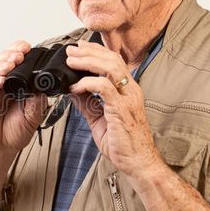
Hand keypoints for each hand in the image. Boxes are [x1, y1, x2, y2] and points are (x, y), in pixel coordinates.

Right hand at [0, 40, 46, 159]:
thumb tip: (44, 84)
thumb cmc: (13, 132)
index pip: (14, 60)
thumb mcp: (34, 114)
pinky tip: (0, 79)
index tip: (29, 47)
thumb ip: (38, 98)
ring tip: (11, 63)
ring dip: (1, 64)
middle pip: (1, 60)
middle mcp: (0, 84)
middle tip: (21, 54)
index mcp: (14, 83)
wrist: (1, 150)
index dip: (19, 51)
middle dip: (11, 53)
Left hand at [66, 40, 160, 176]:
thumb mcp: (99, 118)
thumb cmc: (124, 142)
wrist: (138, 162)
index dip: (95, 51)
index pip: (113, 60)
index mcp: (127, 90)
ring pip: (110, 68)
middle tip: (71, 50)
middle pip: (112, 59)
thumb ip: (86, 102)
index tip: (78, 48)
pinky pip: (105, 88)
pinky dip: (87, 84)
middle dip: (89, 51)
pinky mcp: (121, 109)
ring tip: (71, 62)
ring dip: (87, 62)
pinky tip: (75, 87)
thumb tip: (71, 89)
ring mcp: (128, 99)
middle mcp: (130, 90)